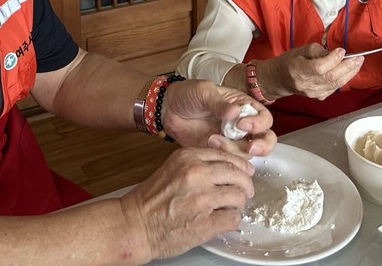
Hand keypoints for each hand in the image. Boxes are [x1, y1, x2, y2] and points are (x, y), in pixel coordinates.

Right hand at [119, 147, 255, 260]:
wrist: (135, 225)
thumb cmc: (150, 200)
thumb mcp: (173, 168)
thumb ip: (197, 164)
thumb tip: (226, 166)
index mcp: (187, 158)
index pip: (225, 156)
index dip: (240, 165)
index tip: (245, 171)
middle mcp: (196, 174)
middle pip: (237, 174)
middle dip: (245, 184)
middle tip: (246, 191)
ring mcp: (202, 199)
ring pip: (238, 196)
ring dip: (238, 204)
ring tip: (230, 208)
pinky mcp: (205, 223)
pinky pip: (233, 218)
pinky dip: (231, 220)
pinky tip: (223, 220)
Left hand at [160, 80, 275, 157]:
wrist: (167, 109)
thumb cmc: (187, 94)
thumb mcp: (204, 92)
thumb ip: (219, 103)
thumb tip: (236, 112)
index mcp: (242, 106)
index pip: (264, 118)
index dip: (259, 123)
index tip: (242, 124)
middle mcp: (241, 124)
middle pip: (265, 139)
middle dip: (262, 145)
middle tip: (250, 147)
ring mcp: (231, 139)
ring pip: (247, 153)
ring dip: (235, 150)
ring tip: (213, 140)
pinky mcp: (218, 151)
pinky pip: (230, 160)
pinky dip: (224, 157)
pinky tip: (209, 144)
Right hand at [263, 43, 362, 99]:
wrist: (280, 79)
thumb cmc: (289, 62)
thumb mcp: (299, 50)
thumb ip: (317, 50)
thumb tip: (335, 52)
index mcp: (298, 70)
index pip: (319, 67)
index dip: (333, 59)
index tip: (342, 50)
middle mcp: (306, 84)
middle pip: (331, 77)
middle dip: (348, 67)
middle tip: (359, 58)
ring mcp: (313, 93)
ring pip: (336, 84)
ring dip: (350, 73)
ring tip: (358, 63)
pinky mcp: (319, 97)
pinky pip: (335, 88)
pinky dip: (344, 79)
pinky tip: (350, 71)